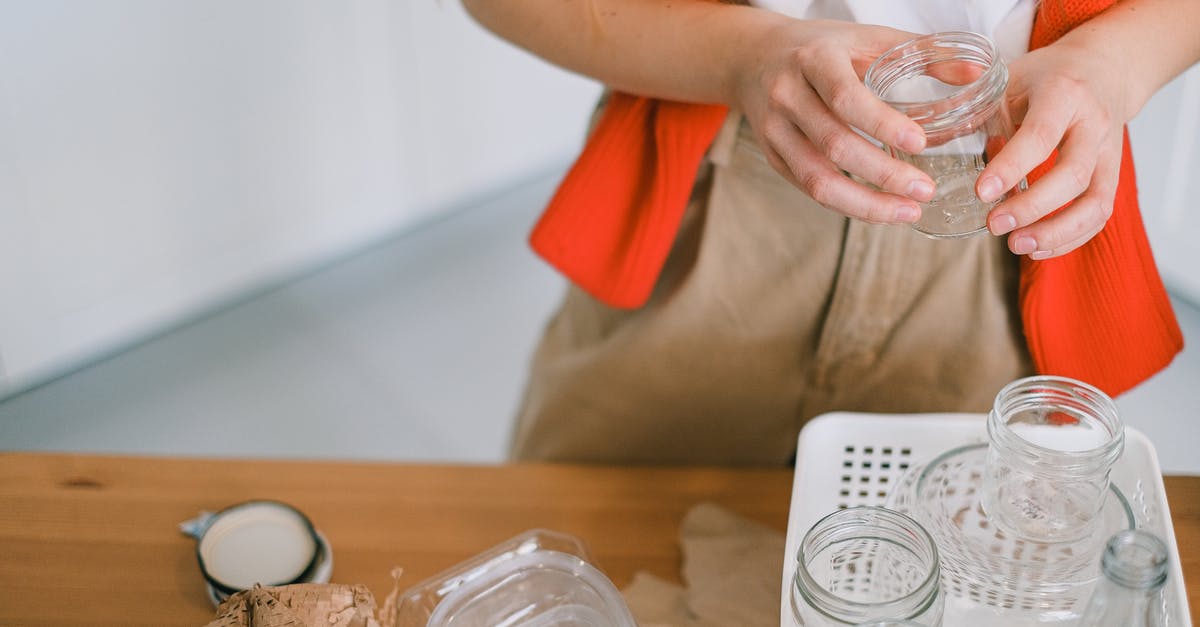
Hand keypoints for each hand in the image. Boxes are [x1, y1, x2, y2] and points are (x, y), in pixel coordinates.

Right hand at [730, 20, 935, 223]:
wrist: (752, 58)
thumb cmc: (820, 48)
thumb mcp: (866, 37)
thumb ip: (921, 52)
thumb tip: (977, 74)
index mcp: (814, 60)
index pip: (846, 97)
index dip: (882, 124)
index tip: (920, 144)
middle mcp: (787, 96)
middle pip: (835, 145)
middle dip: (883, 175)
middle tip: (925, 190)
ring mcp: (775, 131)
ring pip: (817, 180)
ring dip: (865, 204)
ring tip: (907, 212)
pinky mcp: (773, 157)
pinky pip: (810, 190)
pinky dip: (848, 205)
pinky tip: (880, 210)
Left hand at [979, 41, 1130, 258]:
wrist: (1106, 68)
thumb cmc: (1048, 76)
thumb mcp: (1011, 77)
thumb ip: (975, 107)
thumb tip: (928, 144)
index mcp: (1063, 94)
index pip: (1040, 135)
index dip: (1011, 167)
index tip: (982, 193)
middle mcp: (1094, 123)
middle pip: (1073, 174)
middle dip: (1032, 207)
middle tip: (994, 225)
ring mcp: (1109, 152)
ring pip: (1095, 201)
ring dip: (1056, 231)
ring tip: (1016, 245)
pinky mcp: (1113, 174)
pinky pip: (1100, 213)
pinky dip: (1070, 237)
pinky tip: (1037, 248)